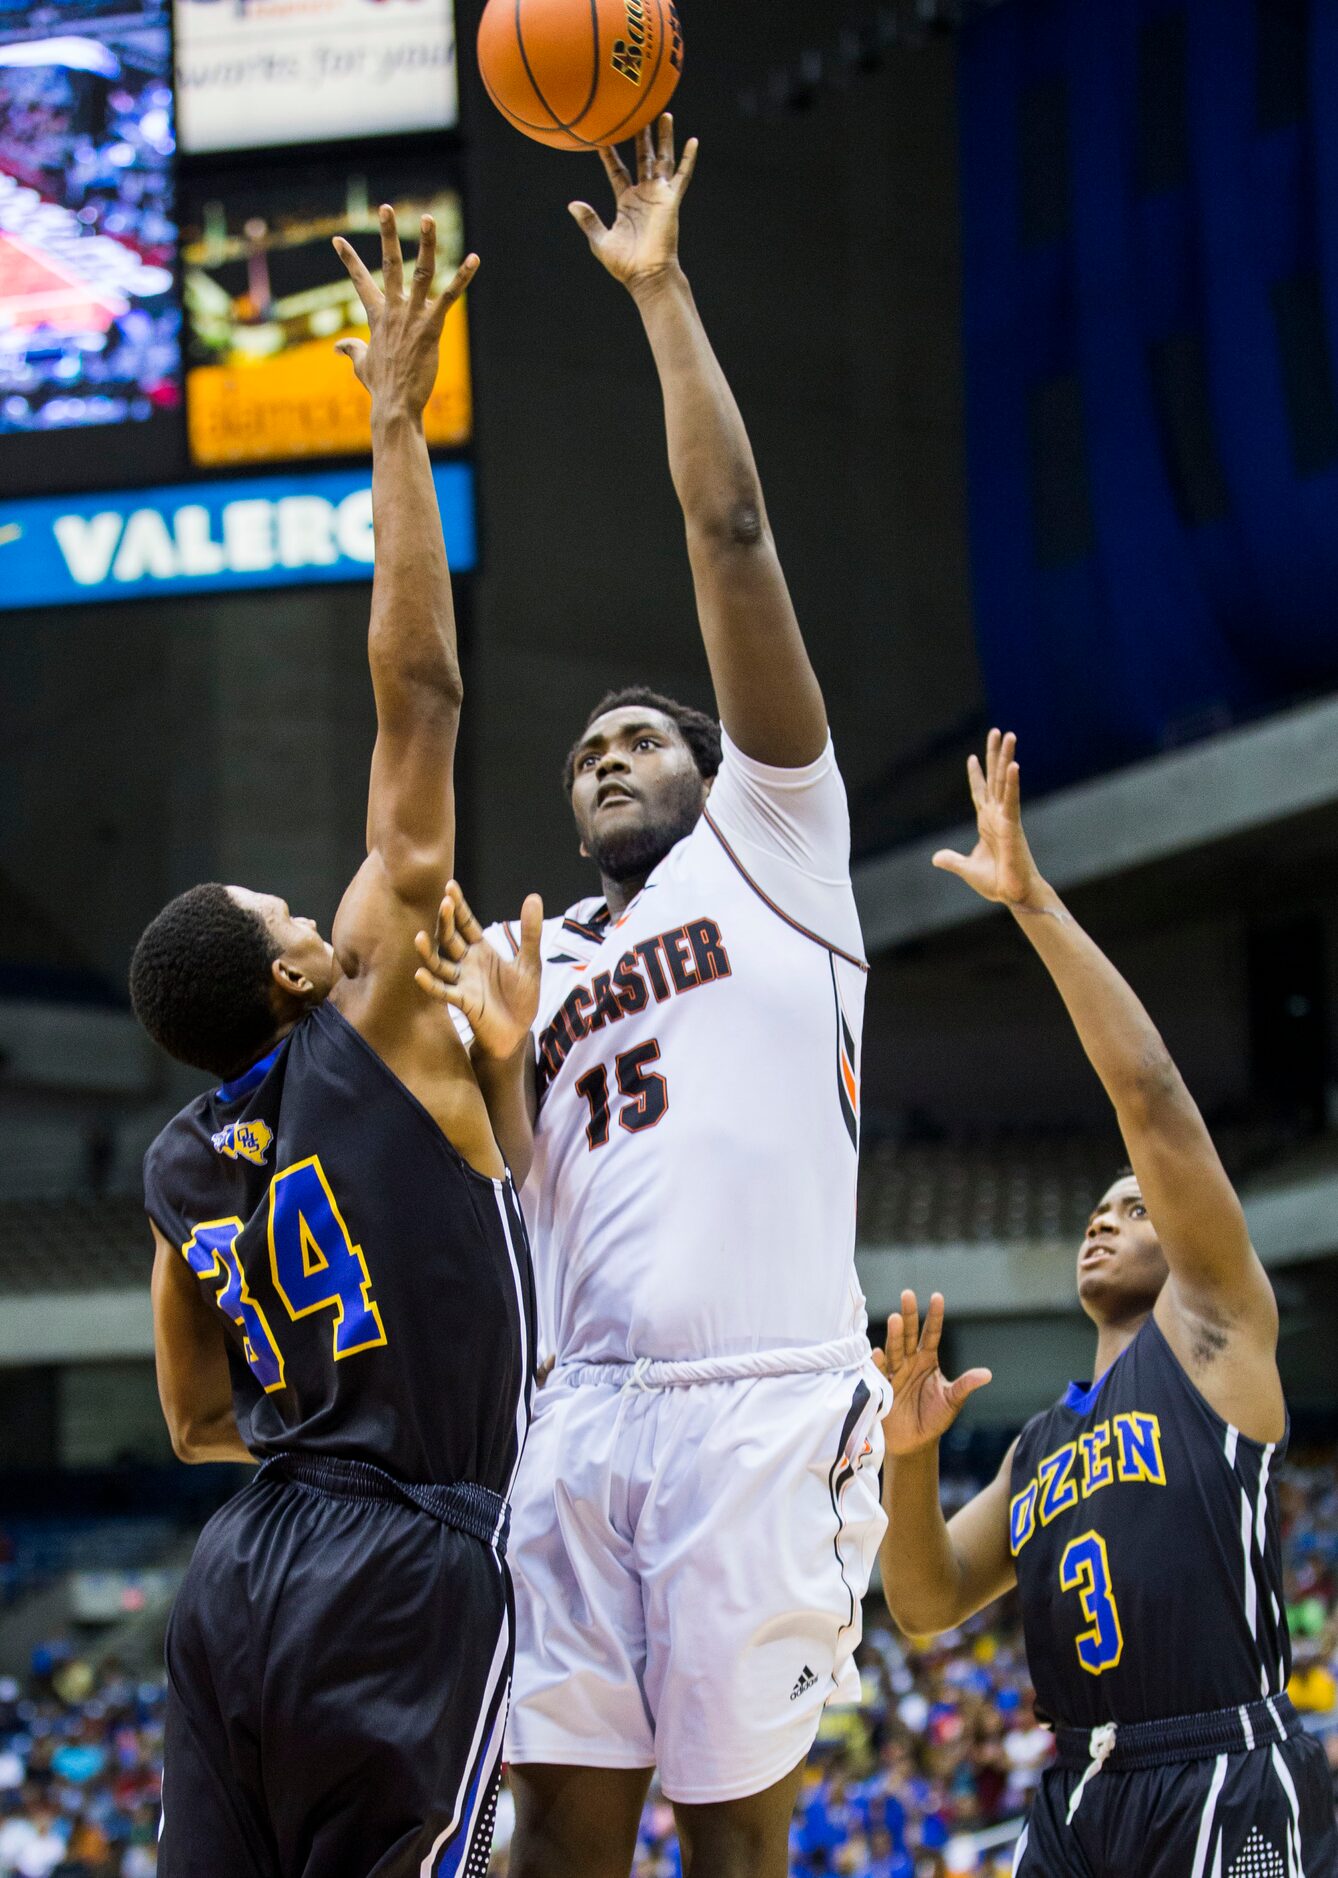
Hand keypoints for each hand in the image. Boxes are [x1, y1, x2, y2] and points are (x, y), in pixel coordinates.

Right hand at [333, 206, 477, 419]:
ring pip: (420, 271)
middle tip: (386, 208)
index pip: (359, 281)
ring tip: (428, 218)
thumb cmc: (380, 387)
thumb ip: (351, 350)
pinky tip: (474, 259)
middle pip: (389, 263)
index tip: (337, 239)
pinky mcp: (431, 327)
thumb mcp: (361, 364)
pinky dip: (462, 278)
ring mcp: (412, 316)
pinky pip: (449, 297)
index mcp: (376, 316)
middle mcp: (393, 310)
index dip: (348, 259)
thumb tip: (339, 346)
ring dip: (426, 243)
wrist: (394, 405)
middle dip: (386, 234)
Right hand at [415, 883, 542, 1061]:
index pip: (466, 923)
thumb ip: (530, 933)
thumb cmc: (520, 997)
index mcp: (482, 951)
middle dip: (446, 922)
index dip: (458, 906)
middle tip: (443, 903)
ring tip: (419, 937)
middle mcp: (468, 964)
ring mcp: (463, 983)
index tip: (450, 886)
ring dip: (428, 952)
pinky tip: (420, 975)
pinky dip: (431, 985)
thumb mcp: (530, 962)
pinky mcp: (463, 1003)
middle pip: (451, 939)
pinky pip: (444, 992)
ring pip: (440, 964)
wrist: (518, 1032)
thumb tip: (534, 897)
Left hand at [569, 113, 697, 292]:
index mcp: (626, 202)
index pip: (617, 170)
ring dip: (664, 137)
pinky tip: (694, 140)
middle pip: (642, 158)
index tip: (604, 134)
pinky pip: (682, 176)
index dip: (610, 154)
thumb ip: (588, 220)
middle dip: (640, 136)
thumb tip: (572, 204)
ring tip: (663, 113)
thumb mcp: (600, 240)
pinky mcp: (671, 200)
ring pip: (662, 159)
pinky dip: (688, 159)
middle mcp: (644, 195)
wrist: (646, 275)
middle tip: (639, 113)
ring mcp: (659, 196)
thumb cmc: (624, 264)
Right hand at [873, 1291, 991, 1458]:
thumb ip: (965, 1385)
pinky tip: (877, 1352)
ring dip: (895, 1335)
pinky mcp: (882, 1387)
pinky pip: (879, 1372)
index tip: (937, 1297)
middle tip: (907, 1295)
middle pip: (910, 1335)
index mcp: (928, 1360)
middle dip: (909, 1315)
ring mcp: (895, 1372)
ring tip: (895, 1319)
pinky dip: (878, 1363)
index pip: (932, 1333)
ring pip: (895, 1349)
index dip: (935, 1316)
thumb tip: (987, 1374)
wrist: (915, 1443)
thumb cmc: (934, 1418)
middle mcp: (910, 1361)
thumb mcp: (952, 1401)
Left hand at [931, 729, 1048, 908]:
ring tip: (1009, 735)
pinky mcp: (1013, 826)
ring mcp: (1006, 818)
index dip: (976, 774)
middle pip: (995, 778)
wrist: (1013, 894)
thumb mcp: (966, 868)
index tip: (973, 757)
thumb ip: (952, 860)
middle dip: (995, 754)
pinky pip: (1012, 800)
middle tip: (998, 732)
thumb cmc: (997, 882)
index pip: (980, 792)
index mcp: (987, 822)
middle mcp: (997, 815)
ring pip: (1005, 781)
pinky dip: (1013, 783)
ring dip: (1006, 757)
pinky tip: (1013, 765)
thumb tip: (936, 858)